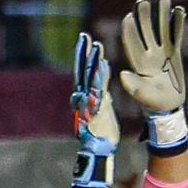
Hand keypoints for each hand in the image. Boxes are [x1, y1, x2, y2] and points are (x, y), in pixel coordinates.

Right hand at [71, 32, 119, 155]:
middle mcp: (84, 97)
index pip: (85, 74)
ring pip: (90, 77)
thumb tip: (104, 94)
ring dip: (93, 60)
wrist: (98, 150)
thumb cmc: (103, 134)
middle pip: (83, 71)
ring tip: (95, 44)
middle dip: (83, 53)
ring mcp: (89, 102)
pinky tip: (104, 63)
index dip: (85, 59)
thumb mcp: (103, 113)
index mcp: (87, 97)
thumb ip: (102, 101)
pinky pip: (99, 88)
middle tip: (84, 36)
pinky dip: (101, 75)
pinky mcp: (97, 107)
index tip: (87, 44)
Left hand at [119, 0, 185, 113]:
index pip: (131, 42)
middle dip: (144, 18)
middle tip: (143, 3)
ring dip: (162, 16)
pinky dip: (177, 25)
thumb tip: (122, 74)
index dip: (129, 30)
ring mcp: (161, 53)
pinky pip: (176, 36)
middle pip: (145, 32)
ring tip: (164, 0)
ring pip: (161, 30)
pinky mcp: (174, 54)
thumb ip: (133, 86)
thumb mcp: (142, 96)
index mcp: (138, 63)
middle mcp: (148, 54)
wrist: (169, 107)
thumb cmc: (153, 103)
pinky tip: (179, 11)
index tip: (128, 17)